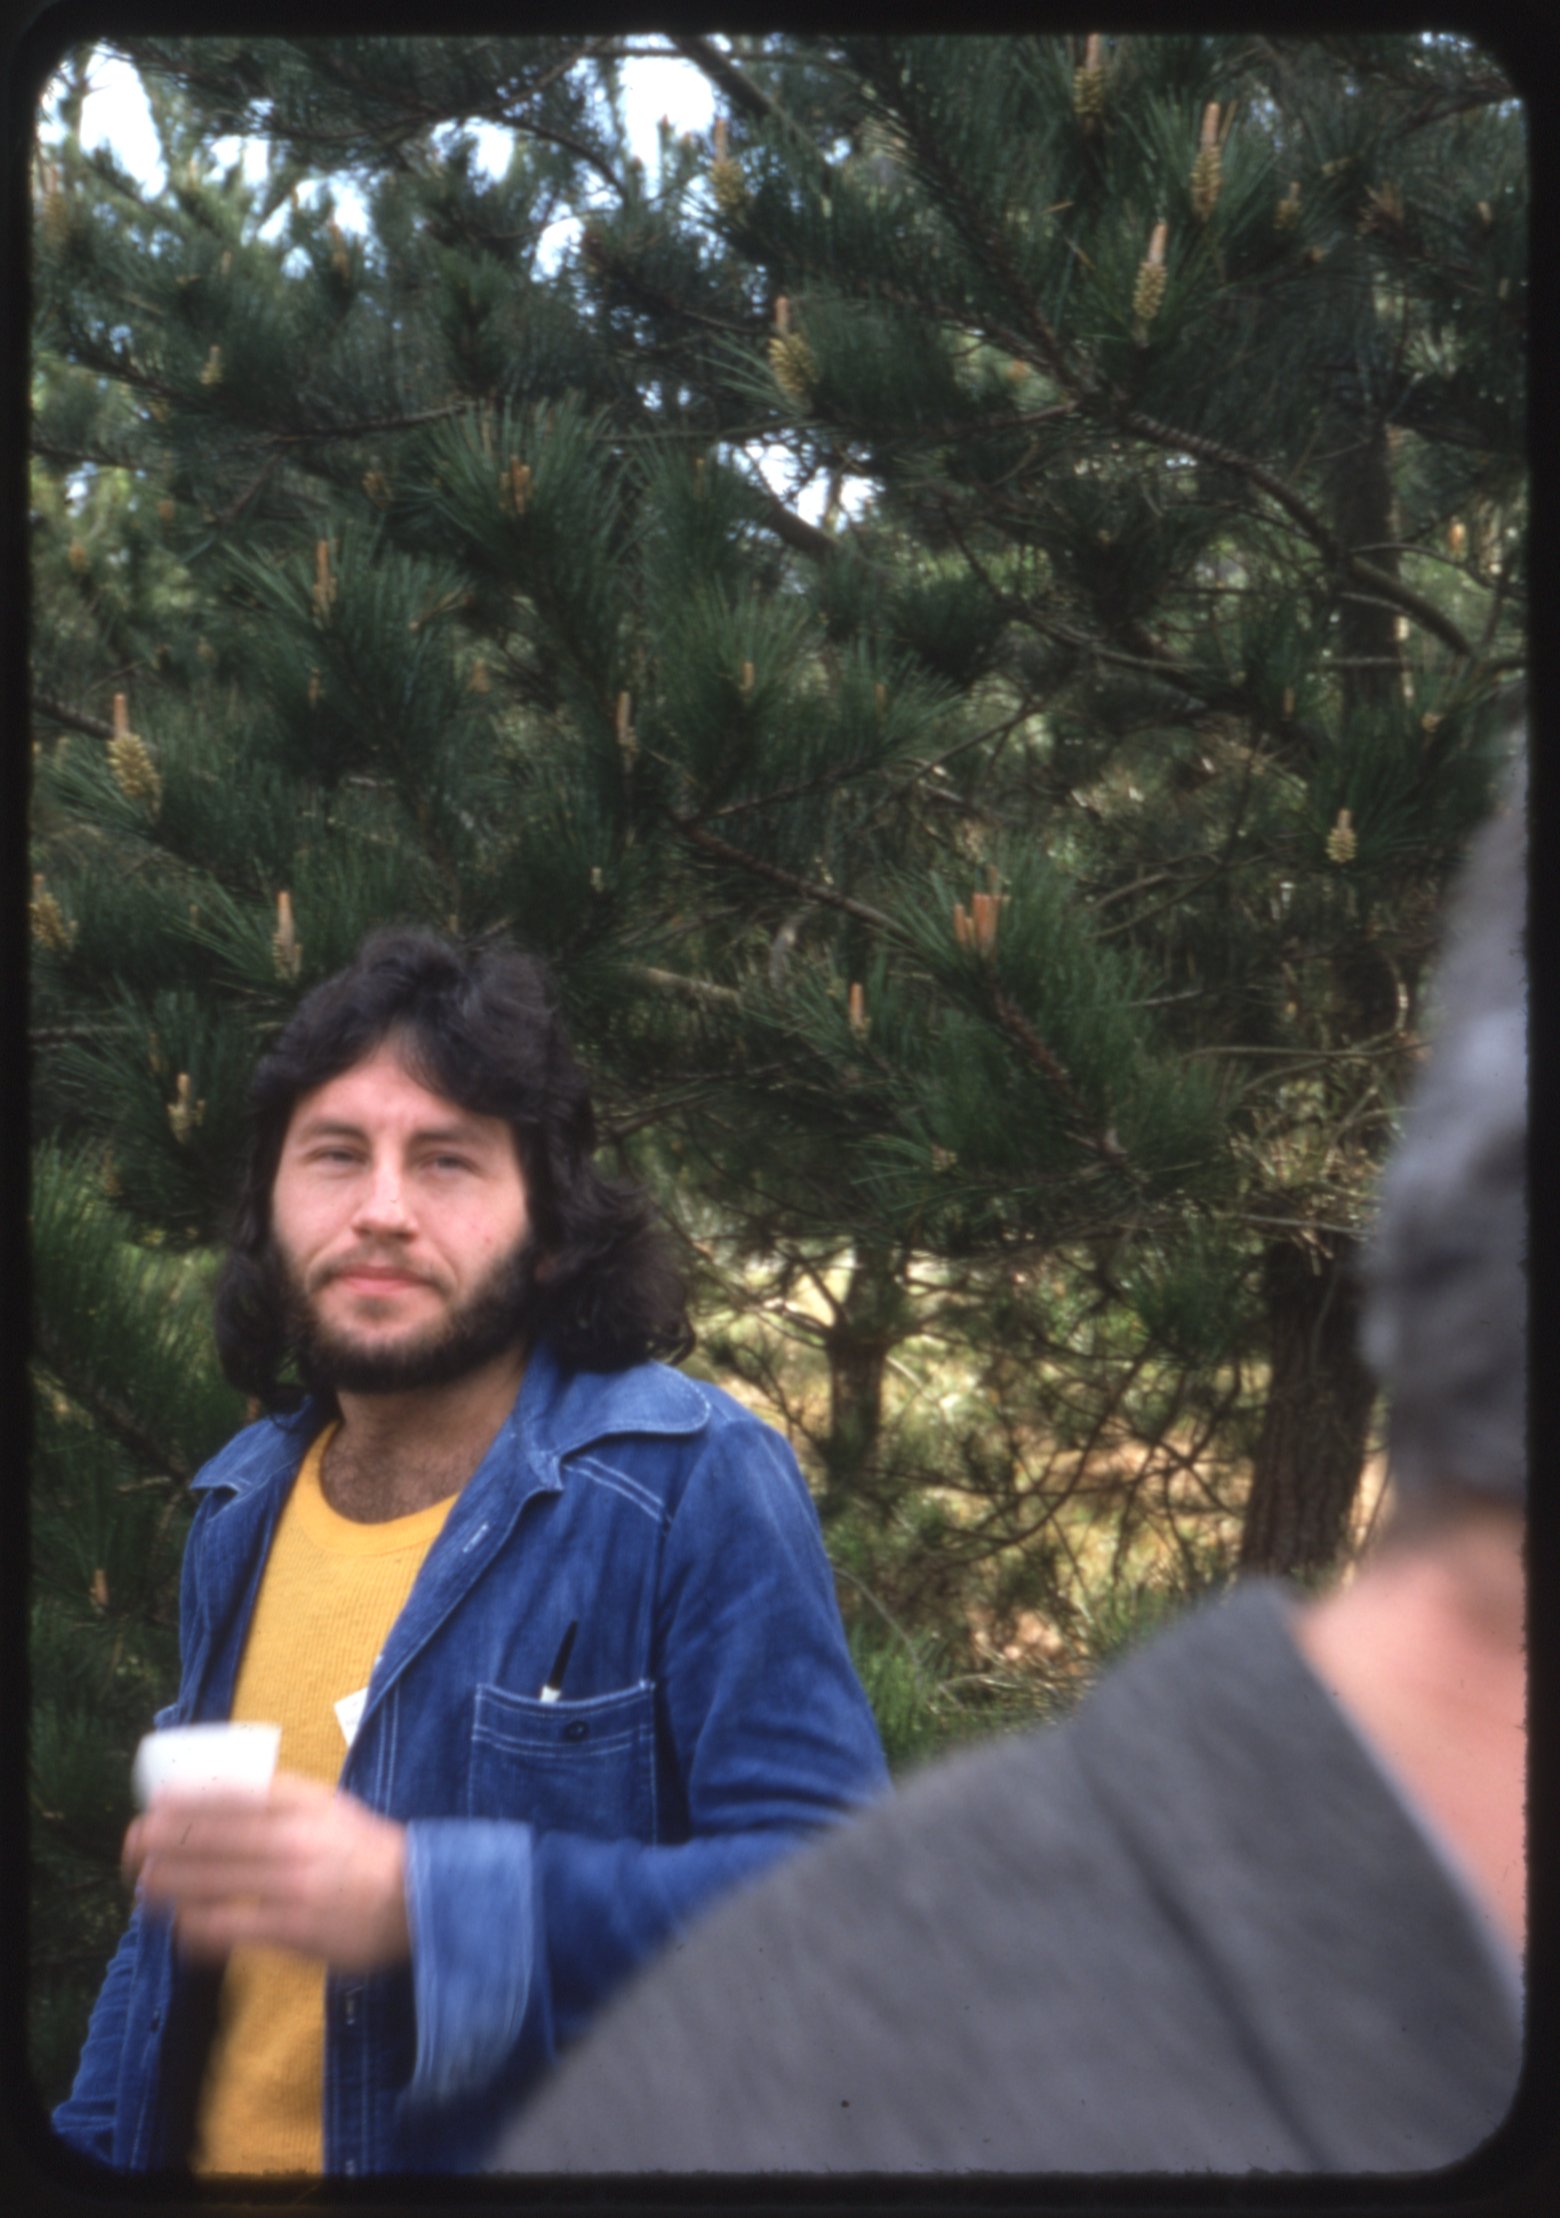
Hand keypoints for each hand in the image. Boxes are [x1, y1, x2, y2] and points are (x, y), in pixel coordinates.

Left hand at [123, 1772, 410, 1970]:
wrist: (422, 1899)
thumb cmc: (370, 1854)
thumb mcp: (333, 1810)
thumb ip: (286, 1803)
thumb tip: (223, 1801)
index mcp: (308, 1803)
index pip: (233, 1793)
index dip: (186, 1798)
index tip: (154, 1802)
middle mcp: (297, 1838)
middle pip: (212, 1836)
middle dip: (163, 1840)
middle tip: (132, 1845)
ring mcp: (294, 1885)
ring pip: (213, 1881)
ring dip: (170, 1883)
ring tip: (143, 1885)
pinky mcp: (294, 1929)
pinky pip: (230, 1927)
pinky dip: (197, 1927)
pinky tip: (180, 1928)